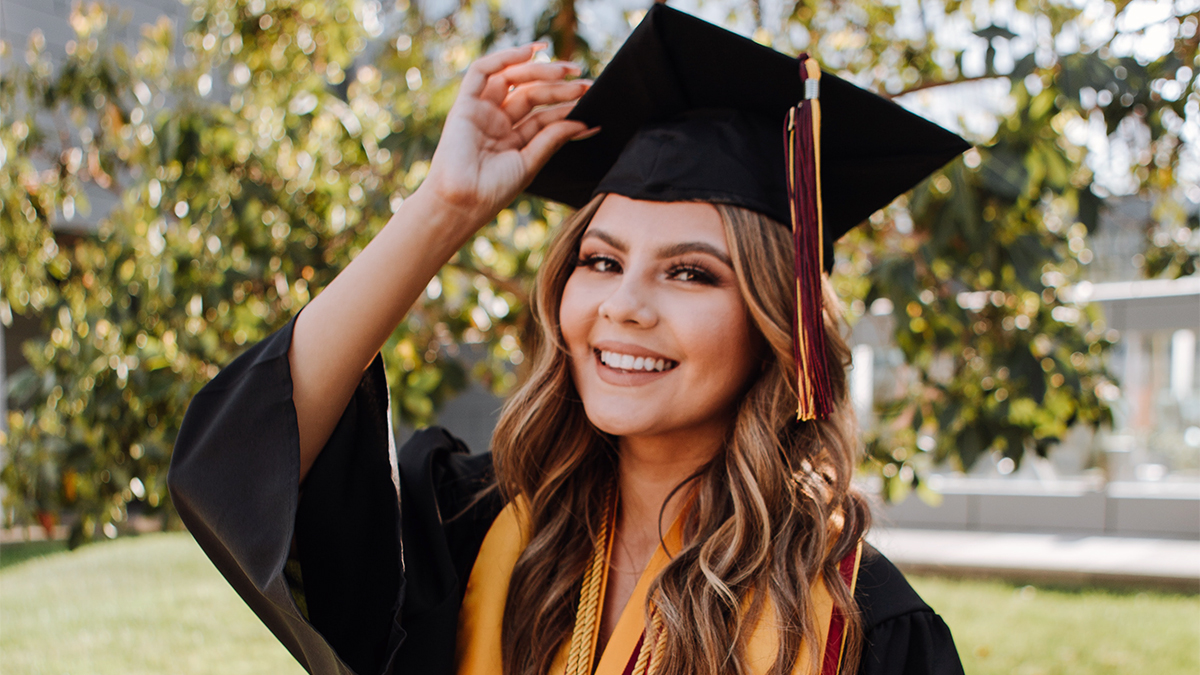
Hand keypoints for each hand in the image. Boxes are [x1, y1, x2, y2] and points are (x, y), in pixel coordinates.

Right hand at [422, 43, 592, 230]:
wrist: (463, 202)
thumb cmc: (492, 191)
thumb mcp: (530, 163)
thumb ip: (552, 139)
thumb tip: (584, 123)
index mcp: (512, 140)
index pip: (543, 115)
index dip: (566, 106)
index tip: (591, 100)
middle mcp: (497, 122)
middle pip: (531, 94)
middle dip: (557, 85)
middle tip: (583, 83)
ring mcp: (481, 112)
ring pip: (512, 79)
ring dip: (538, 70)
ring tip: (565, 71)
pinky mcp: (465, 104)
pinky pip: (482, 72)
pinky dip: (504, 58)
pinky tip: (529, 51)